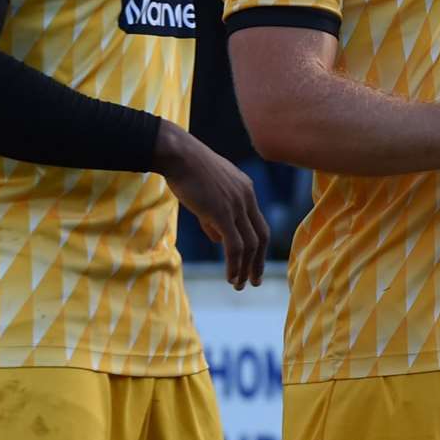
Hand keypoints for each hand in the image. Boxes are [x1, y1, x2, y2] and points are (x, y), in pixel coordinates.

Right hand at [153, 124, 268, 289]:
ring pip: (249, 244)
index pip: (259, 224)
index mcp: (246, 190)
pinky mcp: (222, 212)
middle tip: (254, 281)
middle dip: (258, 262)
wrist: (179, 154)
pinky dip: (235, 264)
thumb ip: (215, 217)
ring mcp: (237, 205)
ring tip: (238, 285)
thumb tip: (219, 240)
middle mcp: (247, 197)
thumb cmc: (187, 171)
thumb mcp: (207, 193)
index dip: (259, 247)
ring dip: (245, 268)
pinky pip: (234, 245)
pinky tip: (230, 277)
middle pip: (261, 236)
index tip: (254, 264)